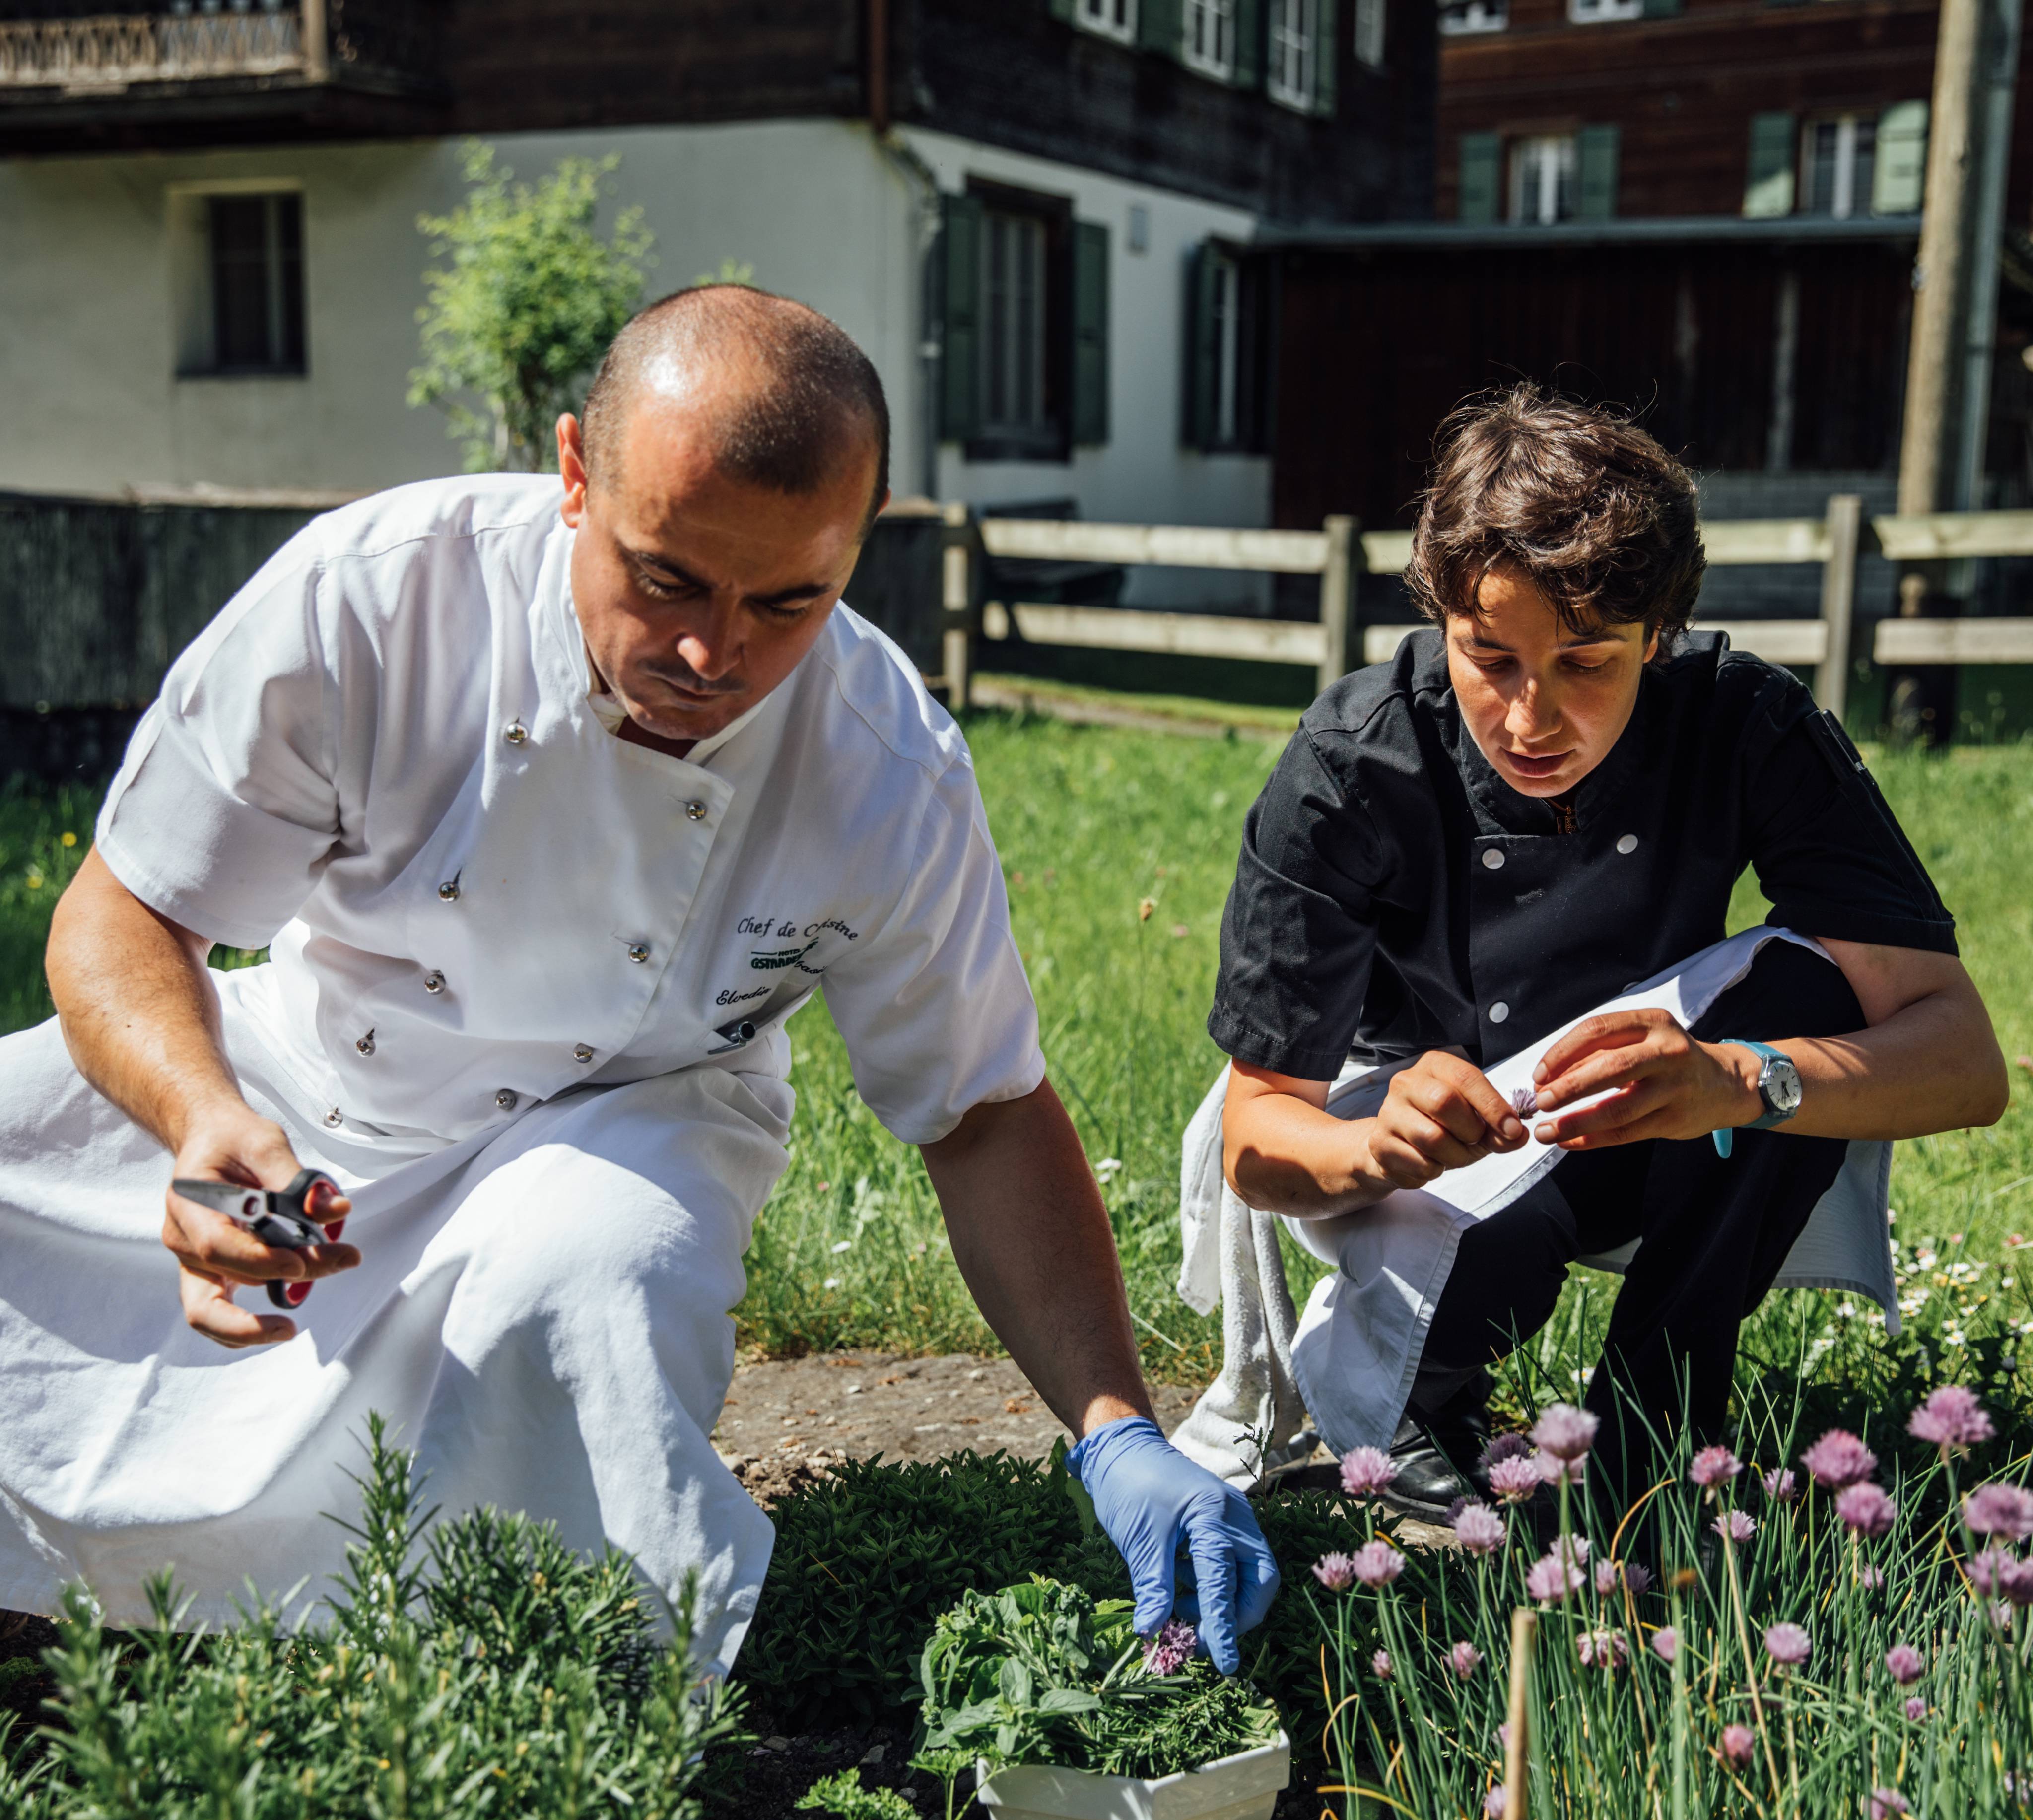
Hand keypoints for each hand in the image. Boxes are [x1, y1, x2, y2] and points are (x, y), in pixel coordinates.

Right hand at [163, 1107, 357, 1348]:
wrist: (211, 1139)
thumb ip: (298, 1180)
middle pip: (210, 1297)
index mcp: (188, 1205)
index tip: (301, 1261)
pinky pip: (221, 1312)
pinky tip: (287, 1317)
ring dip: (267, 1311)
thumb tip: (337, 1211)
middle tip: (298, 1317)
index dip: (259, 1262)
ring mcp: (192, 1263)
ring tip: (327, 1272)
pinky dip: (253, 1322)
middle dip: (254, 1317)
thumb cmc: (234, 1140)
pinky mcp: (210, 1273)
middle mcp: (183, 1242)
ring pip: (215, 1311)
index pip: (216, 1248)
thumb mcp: (266, 1144)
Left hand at [1067, 1416, 1279, 1674]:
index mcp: (1214, 1515)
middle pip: (1259, 1580)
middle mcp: (1234, 1518)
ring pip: (1248, 1576)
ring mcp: (1233, 1520)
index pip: (1224, 1581)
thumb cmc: (1129, 1486)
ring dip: (1220, 1604)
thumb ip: (1153, 1587)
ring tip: (1178, 1612)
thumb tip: (1153, 1633)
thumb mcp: (1139, 1538)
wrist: (1122, 1448)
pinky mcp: (1222, 1526)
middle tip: (1200, 1640)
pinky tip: (1180, 1590)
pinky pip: (1231, 1565)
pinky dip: (1212, 1587)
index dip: (1223, 1626)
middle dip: (1236, 1617)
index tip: (1224, 1664)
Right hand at [1355, 1051, 1528, 1191]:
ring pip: (1432, 1137)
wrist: (1396, 1145)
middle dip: (1470, 1130)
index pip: (1466, 1077)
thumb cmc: (1441, 1126)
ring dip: (1456, 1155)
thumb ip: (1500, 1129)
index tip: (1512, 1128)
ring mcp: (1388, 1112)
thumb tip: (1519, 1135)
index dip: (1493, 1105)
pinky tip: (1431, 1162)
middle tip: (1474, 1140)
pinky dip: (1436, 1170)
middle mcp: (1406, 1082)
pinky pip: (1420, 1163)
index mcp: (1434, 1066)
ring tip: (1454, 1154)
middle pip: (1444, 1102)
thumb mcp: (1476, 1122)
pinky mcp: (1380, 1143)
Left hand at [1530, 1008, 1763, 1150]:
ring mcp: (1674, 1087)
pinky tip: (1569, 1142)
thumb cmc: (1668, 1059)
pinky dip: (1593, 1139)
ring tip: (1546, 1131)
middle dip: (1568, 1087)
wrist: (1725, 1084)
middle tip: (1540, 1102)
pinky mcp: (1675, 1119)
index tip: (1539, 1074)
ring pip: (1618, 1108)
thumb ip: (1598, 1053)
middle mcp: (1667, 1051)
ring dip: (1576, 1121)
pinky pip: (1627, 1132)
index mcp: (1652, 1022)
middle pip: (1609, 1067)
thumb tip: (1546, 1080)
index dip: (1562, 1053)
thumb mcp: (1641, 1040)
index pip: (1598, 1030)